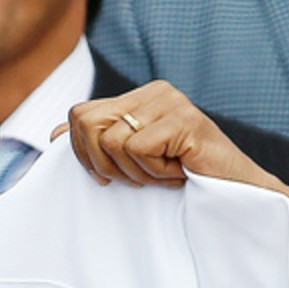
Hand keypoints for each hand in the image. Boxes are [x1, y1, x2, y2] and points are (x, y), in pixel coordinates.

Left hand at [54, 80, 288, 236]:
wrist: (235, 195)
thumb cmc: (183, 180)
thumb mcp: (131, 162)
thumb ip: (96, 144)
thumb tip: (53, 134)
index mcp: (138, 97)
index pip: (79, 115)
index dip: (83, 153)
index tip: (110, 176)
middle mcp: (154, 92)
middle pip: (86, 122)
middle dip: (103, 162)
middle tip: (139, 176)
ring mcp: (171, 102)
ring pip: (110, 140)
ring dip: (135, 171)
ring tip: (165, 173)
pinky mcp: (185, 120)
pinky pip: (137, 148)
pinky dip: (154, 171)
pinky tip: (179, 172)